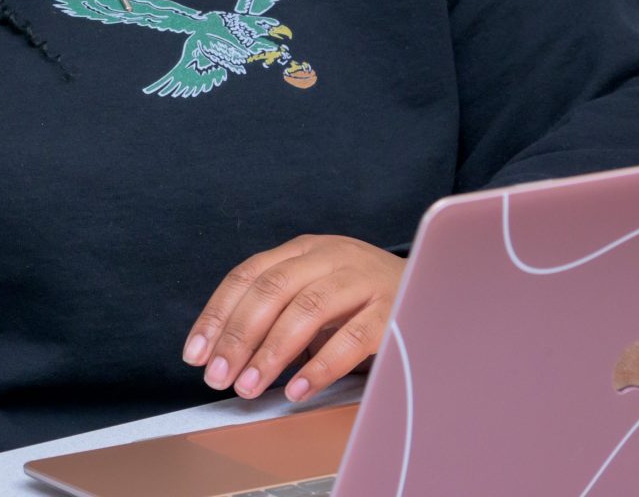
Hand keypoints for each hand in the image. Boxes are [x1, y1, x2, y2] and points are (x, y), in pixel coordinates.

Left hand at [185, 235, 404, 403]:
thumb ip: (278, 309)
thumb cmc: (365, 297)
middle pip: (271, 292)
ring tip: (249, 387)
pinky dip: (320, 366)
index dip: (217, 315)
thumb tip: (227, 354)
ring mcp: (363, 280)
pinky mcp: (394, 308)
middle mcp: (330, 256)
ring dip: (271, 353)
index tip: (195, 354)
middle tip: (219, 378)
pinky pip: (352, 339)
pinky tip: (298, 389)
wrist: (442, 285)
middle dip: (237, 338)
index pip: (247, 277)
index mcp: (303, 249)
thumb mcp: (318, 288)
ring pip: (306, 311)